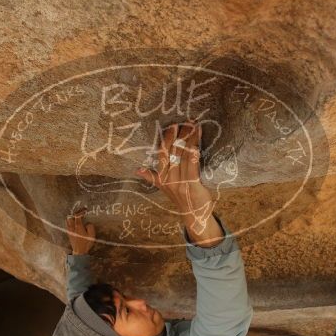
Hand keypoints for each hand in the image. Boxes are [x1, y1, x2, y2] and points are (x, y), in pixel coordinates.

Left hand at [66, 208, 95, 254]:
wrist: (79, 251)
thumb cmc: (86, 243)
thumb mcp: (92, 235)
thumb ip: (90, 227)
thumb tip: (88, 223)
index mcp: (78, 227)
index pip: (78, 216)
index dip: (81, 211)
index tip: (85, 210)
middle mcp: (72, 228)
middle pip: (70, 217)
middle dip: (75, 213)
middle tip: (80, 213)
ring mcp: (69, 231)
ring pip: (67, 221)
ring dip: (71, 217)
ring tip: (76, 217)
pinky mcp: (69, 234)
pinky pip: (68, 225)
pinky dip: (70, 222)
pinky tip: (74, 224)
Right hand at [135, 122, 222, 245]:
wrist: (193, 215)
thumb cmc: (181, 199)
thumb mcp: (164, 188)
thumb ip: (152, 177)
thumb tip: (137, 170)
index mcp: (162, 178)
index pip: (162, 154)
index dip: (166, 139)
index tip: (171, 126)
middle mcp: (169, 179)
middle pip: (173, 152)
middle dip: (180, 135)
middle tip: (187, 121)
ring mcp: (180, 183)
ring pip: (183, 155)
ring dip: (189, 139)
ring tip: (194, 126)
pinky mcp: (192, 185)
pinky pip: (192, 164)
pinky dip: (195, 150)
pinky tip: (198, 140)